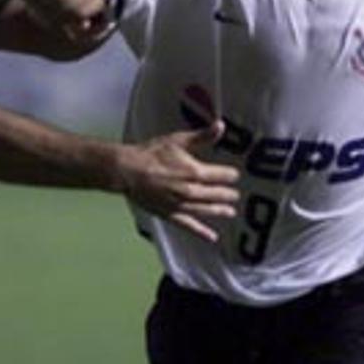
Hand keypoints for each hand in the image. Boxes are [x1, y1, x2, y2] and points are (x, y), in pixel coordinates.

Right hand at [112, 121, 241, 240]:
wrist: (128, 170)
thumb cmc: (151, 153)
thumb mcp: (178, 140)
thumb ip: (202, 136)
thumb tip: (221, 125)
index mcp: (195, 172)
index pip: (221, 175)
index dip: (230, 175)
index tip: (234, 175)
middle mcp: (191, 191)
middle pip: (216, 194)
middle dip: (227, 194)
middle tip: (235, 195)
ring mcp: (181, 205)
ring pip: (206, 210)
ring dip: (220, 211)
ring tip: (230, 212)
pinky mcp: (170, 214)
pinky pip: (189, 225)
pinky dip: (201, 232)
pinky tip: (212, 237)